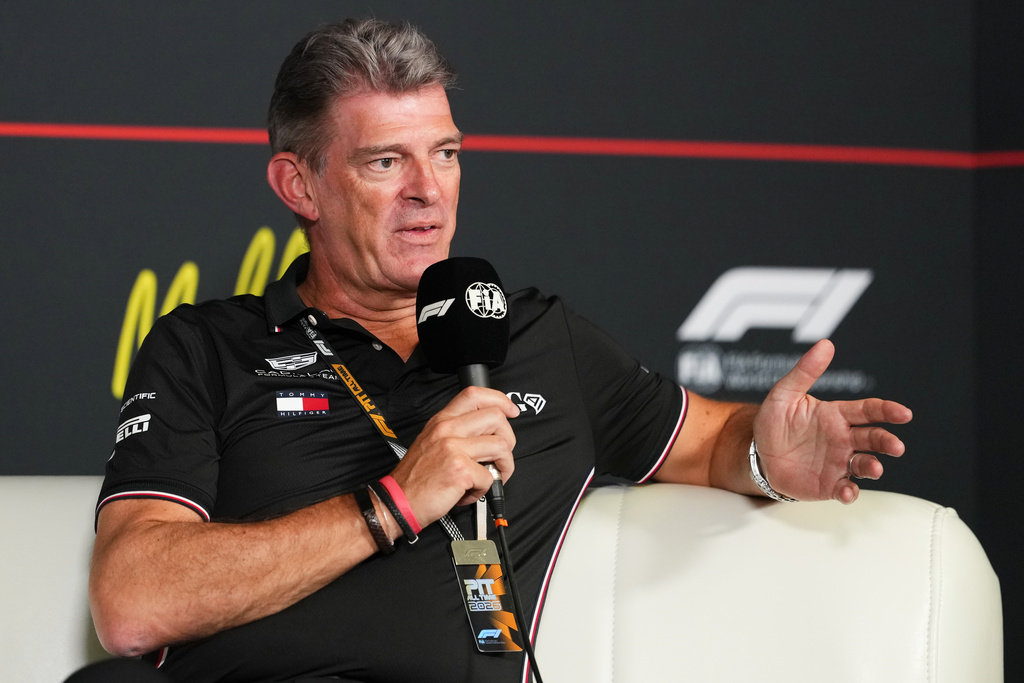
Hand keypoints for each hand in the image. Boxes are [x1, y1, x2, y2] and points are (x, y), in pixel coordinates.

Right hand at [388, 386, 518, 524]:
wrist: (397, 502)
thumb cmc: (416, 477)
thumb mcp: (432, 441)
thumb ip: (458, 431)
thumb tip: (489, 431)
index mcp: (442, 420)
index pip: (475, 394)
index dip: (500, 400)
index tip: (511, 411)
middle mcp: (447, 429)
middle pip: (496, 418)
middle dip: (508, 439)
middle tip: (499, 457)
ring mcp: (453, 448)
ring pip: (501, 446)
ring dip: (503, 467)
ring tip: (488, 477)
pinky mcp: (459, 470)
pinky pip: (490, 477)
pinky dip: (484, 490)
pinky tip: (469, 492)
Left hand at [752, 339, 912, 503]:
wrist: (757, 455)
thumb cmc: (773, 422)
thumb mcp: (784, 394)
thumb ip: (805, 371)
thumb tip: (826, 344)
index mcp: (836, 415)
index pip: (868, 410)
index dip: (887, 411)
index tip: (903, 413)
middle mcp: (843, 439)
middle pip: (874, 438)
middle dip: (887, 442)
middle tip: (896, 447)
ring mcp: (838, 462)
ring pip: (865, 464)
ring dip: (873, 466)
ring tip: (874, 467)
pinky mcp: (829, 484)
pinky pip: (845, 489)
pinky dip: (850, 492)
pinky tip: (847, 492)